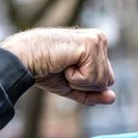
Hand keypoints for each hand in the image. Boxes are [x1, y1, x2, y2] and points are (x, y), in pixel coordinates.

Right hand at [0, 28, 115, 105]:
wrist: (24, 59)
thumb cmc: (45, 70)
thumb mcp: (73, 86)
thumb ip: (93, 93)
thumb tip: (113, 98)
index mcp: (97, 46)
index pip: (107, 80)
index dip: (86, 86)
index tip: (67, 71)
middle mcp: (100, 40)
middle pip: (108, 81)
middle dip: (85, 84)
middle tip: (65, 69)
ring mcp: (97, 40)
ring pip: (102, 80)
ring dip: (79, 80)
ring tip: (64, 65)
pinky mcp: (92, 44)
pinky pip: (93, 77)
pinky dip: (76, 77)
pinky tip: (64, 63)